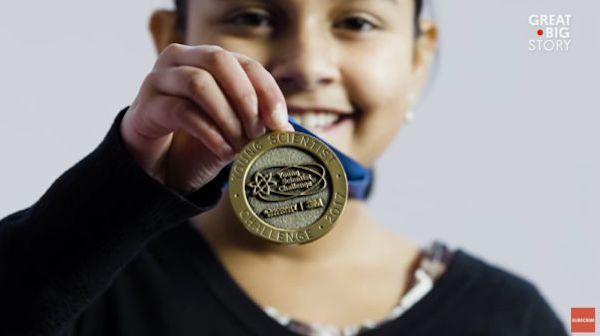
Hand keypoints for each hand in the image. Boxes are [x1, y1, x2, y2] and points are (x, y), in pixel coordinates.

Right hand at [120, 43, 293, 193]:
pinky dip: (209, 132)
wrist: (157, 164)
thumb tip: (285, 129)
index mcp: (207, 59)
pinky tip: (223, 151)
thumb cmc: (196, 139)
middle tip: (258, 131)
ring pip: (199, 83)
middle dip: (245, 97)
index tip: (280, 123)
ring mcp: (159, 79)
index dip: (267, 91)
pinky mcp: (146, 106)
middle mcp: (181, 59)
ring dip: (227, 117)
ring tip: (240, 144)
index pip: (246, 63)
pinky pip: (181, 111)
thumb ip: (255, 124)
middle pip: (218, 60)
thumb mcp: (232, 130)